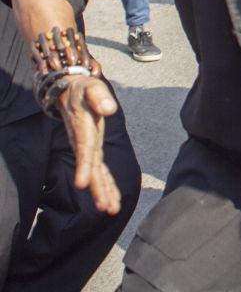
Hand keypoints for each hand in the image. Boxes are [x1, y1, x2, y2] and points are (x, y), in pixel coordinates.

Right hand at [57, 75, 122, 214]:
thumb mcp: (92, 88)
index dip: (83, 167)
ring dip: (104, 191)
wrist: (70, 92)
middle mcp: (84, 143)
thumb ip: (100, 97)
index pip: (83, 151)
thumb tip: (110, 109)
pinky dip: (107, 183)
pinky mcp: (92, 148)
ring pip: (97, 173)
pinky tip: (112, 199)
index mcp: (83, 130)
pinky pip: (100, 169)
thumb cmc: (83, 90)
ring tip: (112, 209)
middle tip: (106, 207)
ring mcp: (88, 147)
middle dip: (98, 189)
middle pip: (92, 169)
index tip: (82, 184)